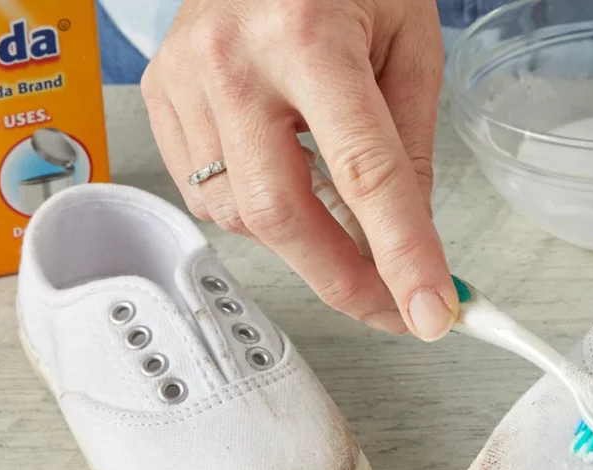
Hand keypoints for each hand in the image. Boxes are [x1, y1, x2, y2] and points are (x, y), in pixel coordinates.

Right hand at [140, 0, 457, 339]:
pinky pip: (208, 193)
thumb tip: (406, 238)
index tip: (431, 311)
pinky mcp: (161, 97)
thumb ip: (408, 143)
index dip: (401, 254)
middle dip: (343, 279)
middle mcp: (232, 58)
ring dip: (302, 240)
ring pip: (240, 214)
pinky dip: (258, 211)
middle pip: (281, 213)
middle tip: (390, 305)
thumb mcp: (408, 42)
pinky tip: (288, 181)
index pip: (363, 172)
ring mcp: (184, 79)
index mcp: (307, 35)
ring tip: (342, 218)